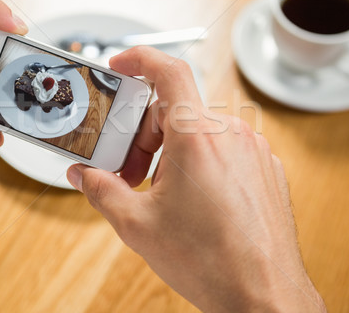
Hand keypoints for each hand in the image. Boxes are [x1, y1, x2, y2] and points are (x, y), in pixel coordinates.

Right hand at [66, 46, 325, 311]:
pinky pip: (223, 149)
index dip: (140, 58)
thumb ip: (102, 190)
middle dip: (142, 135)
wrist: (265, 296)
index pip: (169, 70)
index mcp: (197, 137)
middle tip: (129, 172)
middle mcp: (230, 134)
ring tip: (160, 194)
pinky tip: (191, 199)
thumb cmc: (213, 263)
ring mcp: (252, 150)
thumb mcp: (138, 225)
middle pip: (174, 110)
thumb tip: (83, 175)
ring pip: (198, 131)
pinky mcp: (264, 167)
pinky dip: (199, 162)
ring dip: (170, 152)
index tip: (121, 65)